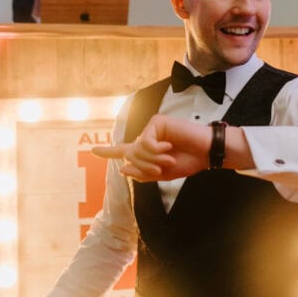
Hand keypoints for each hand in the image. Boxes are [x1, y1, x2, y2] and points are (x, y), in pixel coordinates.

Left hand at [93, 115, 211, 180]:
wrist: (204, 153)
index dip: (108, 152)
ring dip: (152, 159)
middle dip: (146, 167)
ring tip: (169, 158)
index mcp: (147, 152)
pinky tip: (169, 146)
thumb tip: (122, 168)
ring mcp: (151, 129)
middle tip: (163, 167)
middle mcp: (147, 139)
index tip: (93, 150)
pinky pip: (146, 141)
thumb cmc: (187, 162)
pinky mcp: (157, 122)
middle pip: (131, 156)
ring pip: (137, 149)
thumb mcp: (162, 175)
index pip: (124, 152)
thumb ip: (142, 174)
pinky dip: (156, 149)